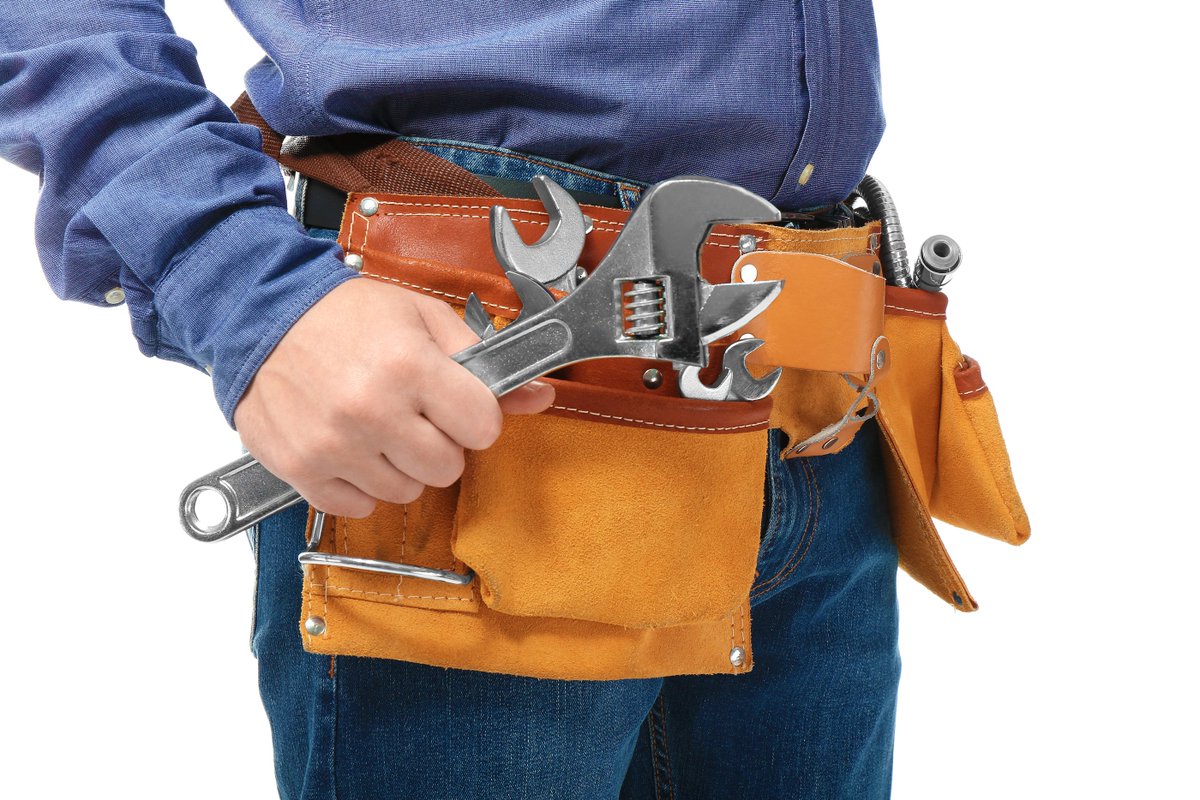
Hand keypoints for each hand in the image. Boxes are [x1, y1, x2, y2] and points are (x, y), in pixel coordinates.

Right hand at [232, 277, 553, 516]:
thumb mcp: (422, 318)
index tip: (458, 405)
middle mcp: (372, 410)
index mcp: (409, 365)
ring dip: (401, 466)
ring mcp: (335, 445)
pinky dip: (360, 484)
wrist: (260, 317)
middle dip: (440, 443)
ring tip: (379, 427)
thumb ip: (482, 359)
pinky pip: (359, 507)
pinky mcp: (302, 468)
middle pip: (448, 467)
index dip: (475, 416)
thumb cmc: (343, 315)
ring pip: (406, 493)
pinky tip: (352, 448)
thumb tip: (538, 394)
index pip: (482, 427)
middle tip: (415, 415)